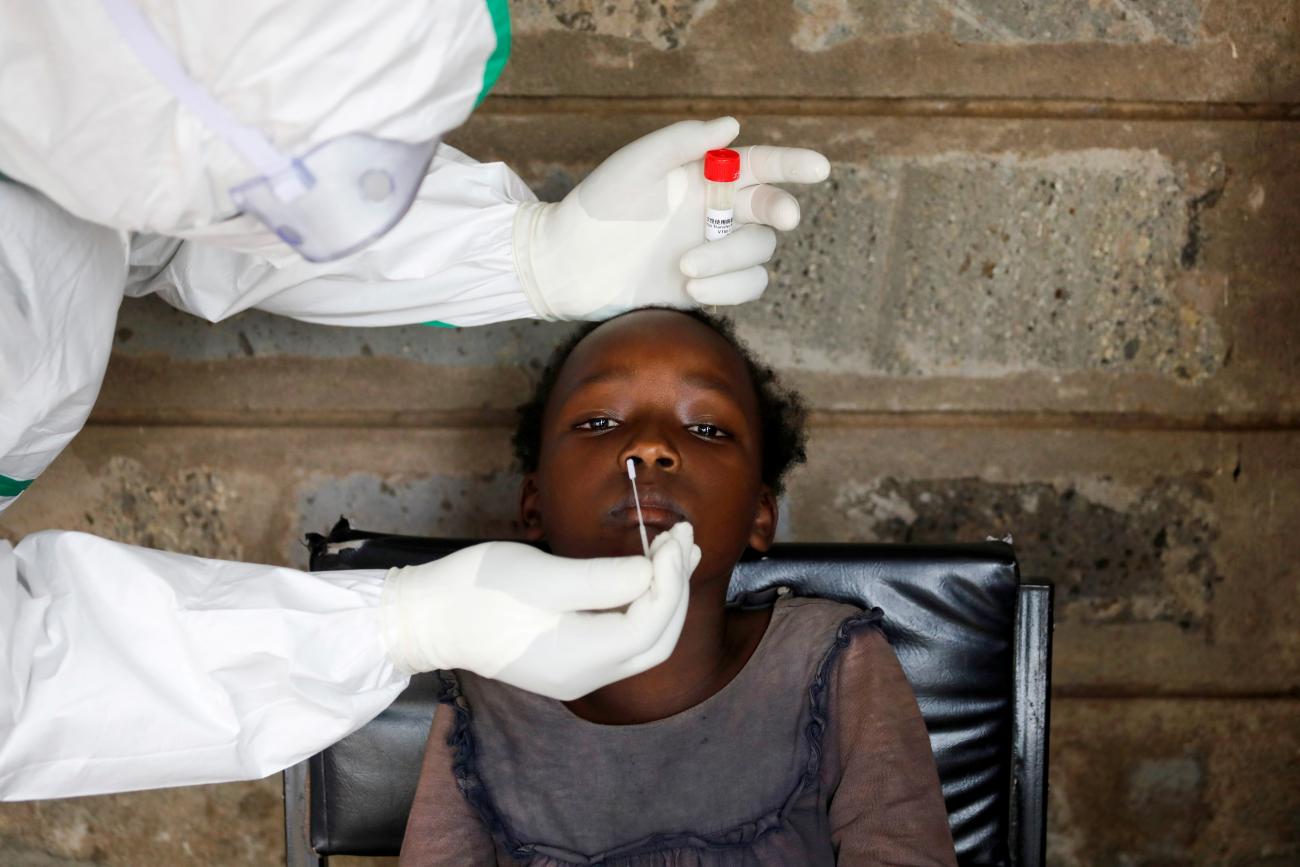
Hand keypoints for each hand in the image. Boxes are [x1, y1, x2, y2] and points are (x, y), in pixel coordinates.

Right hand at [380, 523, 699, 699]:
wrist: (426, 617)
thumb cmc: (476, 591)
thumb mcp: (542, 576)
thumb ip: (603, 579)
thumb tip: (652, 569)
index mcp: (582, 658)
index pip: (651, 622)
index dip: (671, 578)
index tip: (674, 535)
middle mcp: (587, 676)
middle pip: (658, 639)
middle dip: (677, 587)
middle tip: (684, 538)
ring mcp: (579, 673)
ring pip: (644, 642)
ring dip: (664, 596)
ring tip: (677, 551)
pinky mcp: (569, 660)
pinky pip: (622, 639)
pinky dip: (641, 606)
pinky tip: (644, 575)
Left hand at [513, 117, 829, 320]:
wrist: (568, 264)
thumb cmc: (597, 206)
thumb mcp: (635, 165)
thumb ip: (682, 142)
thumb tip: (732, 126)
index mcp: (705, 175)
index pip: (762, 165)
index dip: (794, 164)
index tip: (819, 168)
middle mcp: (717, 211)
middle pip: (772, 208)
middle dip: (781, 210)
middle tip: (781, 216)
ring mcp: (714, 249)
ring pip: (759, 251)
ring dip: (731, 259)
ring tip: (685, 268)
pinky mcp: (709, 286)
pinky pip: (745, 286)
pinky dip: (728, 288)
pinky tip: (692, 288)